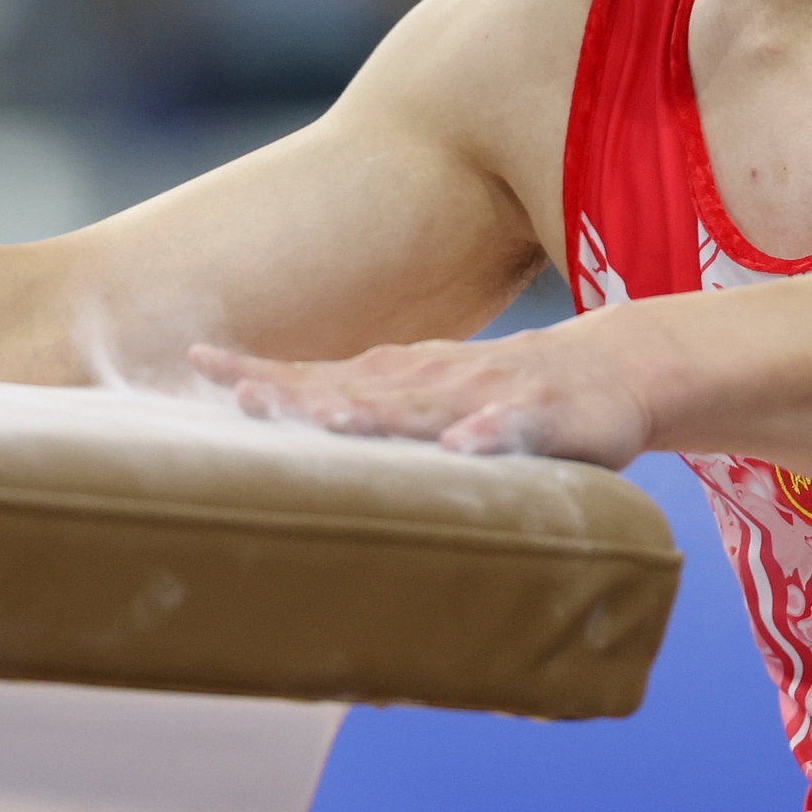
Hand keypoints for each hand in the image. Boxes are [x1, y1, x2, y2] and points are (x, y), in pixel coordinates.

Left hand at [188, 316, 650, 466]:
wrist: (610, 367)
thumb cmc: (500, 395)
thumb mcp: (426, 397)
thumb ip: (365, 409)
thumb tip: (278, 421)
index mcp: (399, 379)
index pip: (319, 376)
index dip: (265, 374)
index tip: (202, 365)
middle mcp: (432, 380)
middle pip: (356, 388)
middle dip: (302, 395)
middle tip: (245, 399)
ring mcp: (487, 395)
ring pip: (425, 406)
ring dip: (379, 414)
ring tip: (332, 422)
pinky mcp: (542, 416)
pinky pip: (513, 429)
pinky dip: (487, 436)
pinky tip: (463, 447)